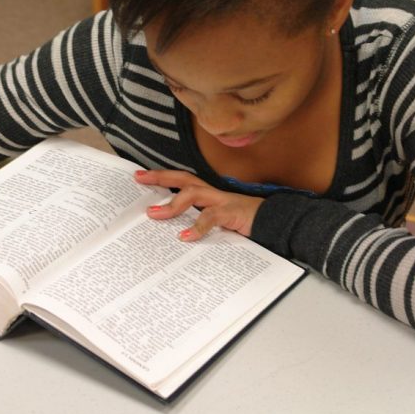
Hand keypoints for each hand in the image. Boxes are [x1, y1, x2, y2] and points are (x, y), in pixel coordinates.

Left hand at [135, 169, 262, 240]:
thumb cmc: (245, 224)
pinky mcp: (231, 213)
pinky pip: (211, 217)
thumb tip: (176, 235)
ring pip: (194, 193)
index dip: (162, 177)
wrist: (275, 224)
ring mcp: (222, 201)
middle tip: (139, 179)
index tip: (140, 176)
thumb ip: (200, 224)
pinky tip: (185, 237)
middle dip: (161, 177)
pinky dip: (197, 227)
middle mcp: (214, 193)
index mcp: (210, 195)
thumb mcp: (219, 224)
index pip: (182, 181)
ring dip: (172, 203)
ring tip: (154, 214)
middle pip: (184, 178)